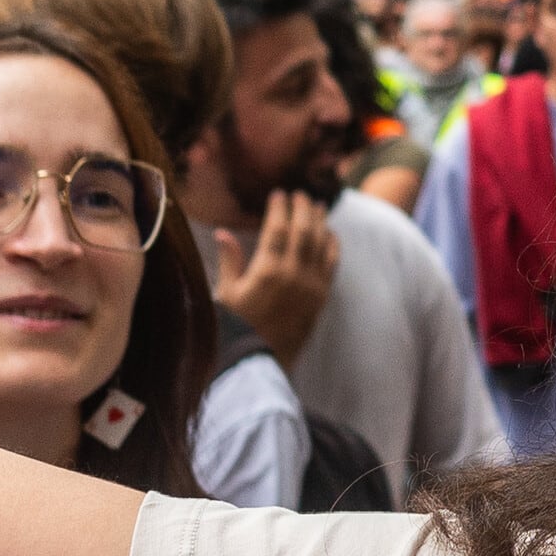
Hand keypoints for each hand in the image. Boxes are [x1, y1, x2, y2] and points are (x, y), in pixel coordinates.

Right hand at [224, 193, 338, 358]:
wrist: (260, 361)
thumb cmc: (236, 327)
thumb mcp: (226, 294)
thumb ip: (229, 261)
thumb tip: (223, 232)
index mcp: (267, 271)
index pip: (277, 229)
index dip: (279, 208)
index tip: (278, 193)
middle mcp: (293, 275)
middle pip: (303, 231)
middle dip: (302, 209)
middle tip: (300, 194)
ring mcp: (311, 286)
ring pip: (320, 245)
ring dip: (319, 222)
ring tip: (317, 206)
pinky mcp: (321, 298)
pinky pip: (331, 265)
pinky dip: (332, 246)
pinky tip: (330, 234)